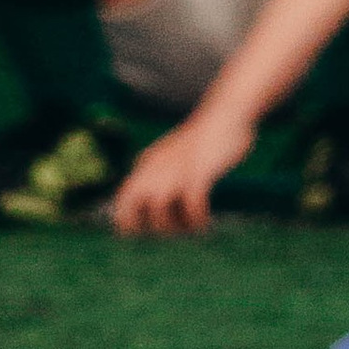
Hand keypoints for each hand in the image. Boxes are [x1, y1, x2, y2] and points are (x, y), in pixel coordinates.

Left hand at [106, 101, 254, 236]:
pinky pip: (191, 206)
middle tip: (174, 232)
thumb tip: (157, 202)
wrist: (226, 113)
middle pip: (133, 207)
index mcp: (147, 164)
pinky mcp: (197, 172)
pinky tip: (205, 223)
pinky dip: (197, 220)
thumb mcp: (174, 155)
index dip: (128, 223)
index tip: (147, 234)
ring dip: (176, 227)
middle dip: (150, 228)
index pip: (122, 200)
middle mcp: (155, 168)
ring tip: (192, 228)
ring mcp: (175, 170)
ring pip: (159, 211)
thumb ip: (162, 174)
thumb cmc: (205, 138)